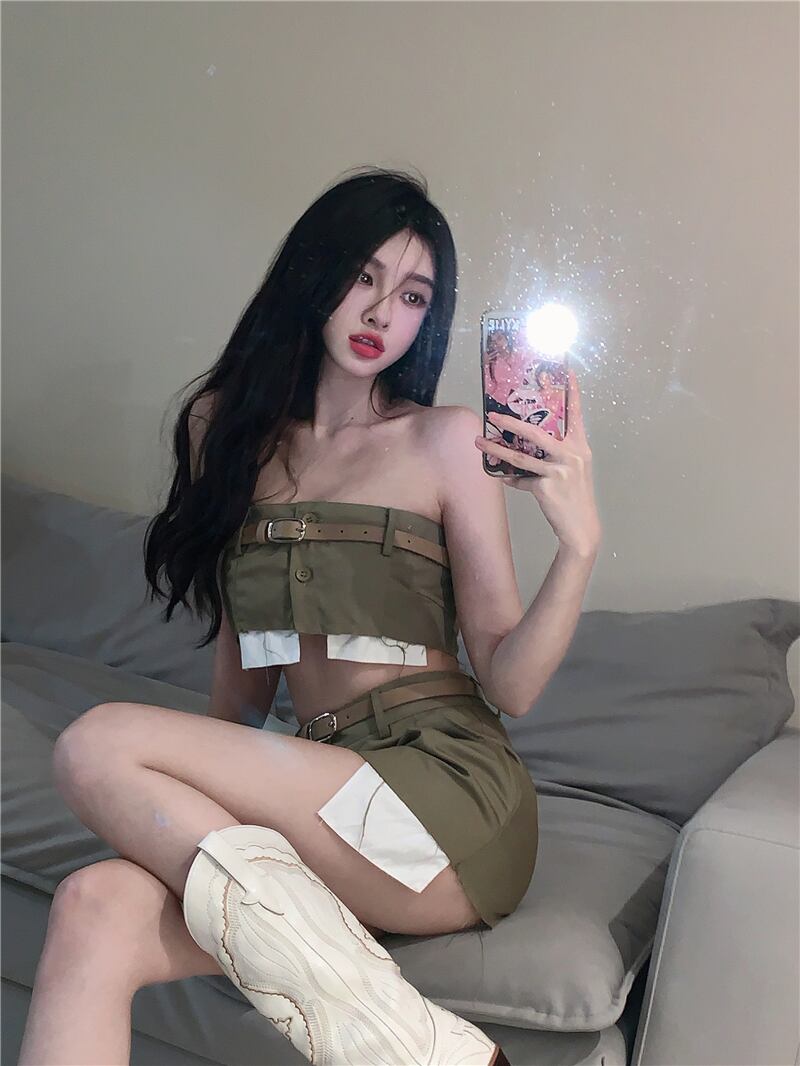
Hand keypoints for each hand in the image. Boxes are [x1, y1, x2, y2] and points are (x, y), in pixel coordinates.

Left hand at [475, 368, 601, 555]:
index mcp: (580, 447)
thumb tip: (527, 446)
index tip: (567, 371)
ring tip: (479, 441)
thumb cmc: (575, 497)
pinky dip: (511, 479)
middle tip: (493, 414)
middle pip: (537, 433)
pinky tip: (503, 478)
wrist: (581, 528)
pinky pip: (521, 480)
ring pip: (521, 456)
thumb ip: (555, 455)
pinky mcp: (546, 487)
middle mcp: (571, 455)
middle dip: (512, 422)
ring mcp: (559, 470)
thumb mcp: (572, 471)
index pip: (576, 414)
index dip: (572, 392)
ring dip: (497, 449)